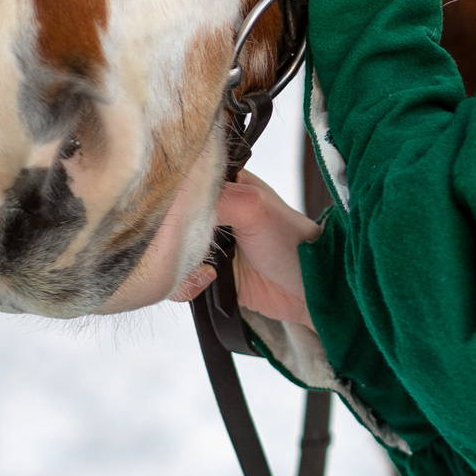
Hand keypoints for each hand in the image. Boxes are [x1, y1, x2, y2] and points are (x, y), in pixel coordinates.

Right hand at [171, 172, 318, 332]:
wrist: (309, 291)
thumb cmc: (292, 242)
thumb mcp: (254, 208)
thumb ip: (216, 198)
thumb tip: (175, 203)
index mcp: (222, 184)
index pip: (179, 184)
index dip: (168, 200)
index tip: (168, 216)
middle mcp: (209, 212)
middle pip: (165, 223)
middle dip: (167, 240)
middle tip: (191, 249)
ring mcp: (204, 245)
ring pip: (165, 255)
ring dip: (178, 266)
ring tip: (208, 271)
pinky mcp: (203, 275)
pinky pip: (175, 281)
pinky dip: (184, 285)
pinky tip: (208, 282)